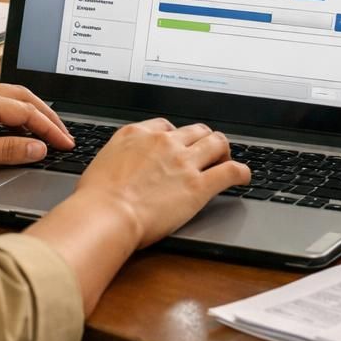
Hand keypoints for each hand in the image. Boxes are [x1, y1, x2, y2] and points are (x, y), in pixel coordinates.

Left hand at [0, 82, 74, 174]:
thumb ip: (7, 151)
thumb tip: (38, 149)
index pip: (28, 112)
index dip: (50, 129)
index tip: (66, 144)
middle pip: (22, 97)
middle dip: (46, 115)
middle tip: (63, 134)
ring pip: (7, 96)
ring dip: (28, 111)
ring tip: (42, 131)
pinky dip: (9, 112)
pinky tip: (9, 127)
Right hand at [70, 119, 250, 248]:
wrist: (106, 214)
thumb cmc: (96, 198)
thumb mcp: (102, 163)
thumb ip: (119, 159)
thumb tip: (121, 168)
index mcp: (138, 134)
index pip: (166, 126)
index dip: (176, 136)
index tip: (178, 146)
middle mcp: (163, 142)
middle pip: (195, 131)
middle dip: (203, 140)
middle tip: (206, 152)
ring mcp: (183, 162)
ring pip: (216, 143)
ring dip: (224, 150)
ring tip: (225, 159)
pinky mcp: (199, 185)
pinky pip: (230, 170)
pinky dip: (241, 171)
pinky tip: (243, 176)